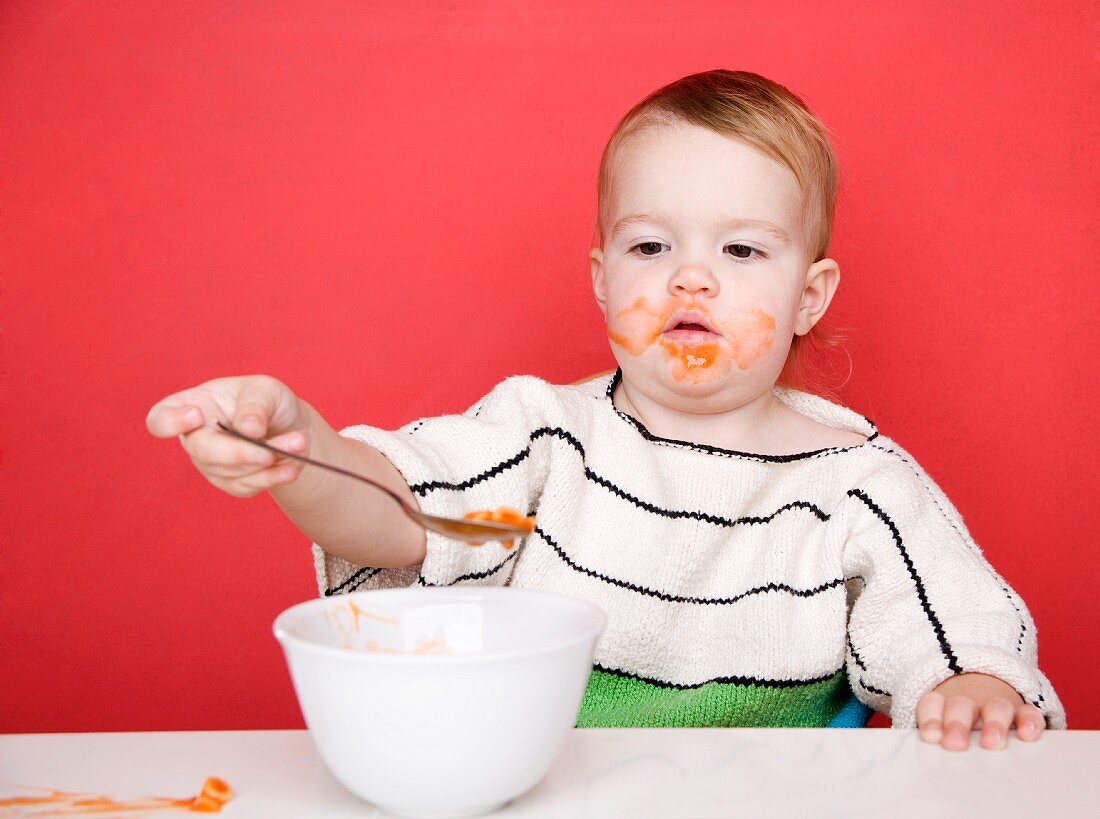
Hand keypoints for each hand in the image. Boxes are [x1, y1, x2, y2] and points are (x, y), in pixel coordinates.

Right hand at [146, 375, 308, 496]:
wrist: (289, 428)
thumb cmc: (267, 401)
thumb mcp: (266, 390)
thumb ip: (255, 405)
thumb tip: (248, 430)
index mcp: (191, 405)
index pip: (161, 418)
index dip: (170, 422)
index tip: (196, 416)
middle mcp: (195, 439)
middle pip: (204, 452)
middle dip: (242, 451)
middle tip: (271, 449)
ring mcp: (210, 465)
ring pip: (233, 471)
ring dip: (269, 461)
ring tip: (299, 443)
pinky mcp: (231, 483)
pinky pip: (248, 486)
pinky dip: (274, 476)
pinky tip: (293, 466)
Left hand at [917, 672, 1045, 750]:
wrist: (982, 704)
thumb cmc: (957, 731)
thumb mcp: (942, 736)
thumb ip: (936, 745)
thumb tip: (926, 768)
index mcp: (943, 707)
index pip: (932, 704)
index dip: (930, 718)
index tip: (931, 736)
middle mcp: (969, 704)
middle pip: (961, 706)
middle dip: (957, 724)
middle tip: (955, 744)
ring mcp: (996, 707)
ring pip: (995, 707)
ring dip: (993, 724)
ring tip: (991, 744)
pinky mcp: (1023, 713)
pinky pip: (1028, 712)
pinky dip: (1028, 722)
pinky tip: (1027, 735)